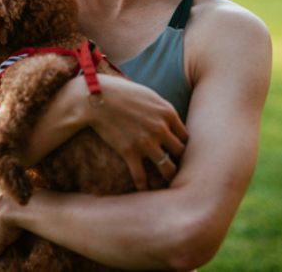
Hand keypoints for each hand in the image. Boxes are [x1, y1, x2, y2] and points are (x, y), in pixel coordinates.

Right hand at [80, 74, 187, 189]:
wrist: (96, 97)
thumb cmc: (121, 92)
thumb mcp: (148, 95)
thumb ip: (161, 108)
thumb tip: (168, 119)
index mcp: (167, 113)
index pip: (185, 136)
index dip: (182, 144)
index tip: (176, 149)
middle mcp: (161, 129)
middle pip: (181, 153)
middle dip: (178, 160)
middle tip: (174, 165)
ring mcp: (146, 142)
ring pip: (168, 169)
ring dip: (168, 176)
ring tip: (166, 183)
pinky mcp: (129, 152)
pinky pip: (141, 177)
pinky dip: (143, 186)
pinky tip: (143, 190)